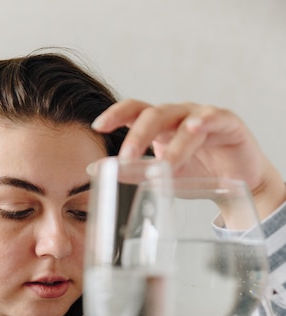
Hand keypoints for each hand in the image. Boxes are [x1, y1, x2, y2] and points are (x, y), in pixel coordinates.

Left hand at [93, 100, 285, 220]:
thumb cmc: (200, 174)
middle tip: (126, 159)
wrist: (240, 184)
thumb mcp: (163, 175)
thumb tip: (96, 170)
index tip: (98, 126)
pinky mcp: (228, 124)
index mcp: (161, 125)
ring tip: (163, 167)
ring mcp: (204, 116)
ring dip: (171, 145)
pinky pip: (215, 117)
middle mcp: (180, 115)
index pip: (135, 111)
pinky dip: (205, 120)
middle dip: (138, 136)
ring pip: (183, 121)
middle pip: (154, 114)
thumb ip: (134, 171)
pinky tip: (195, 126)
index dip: (116, 114)